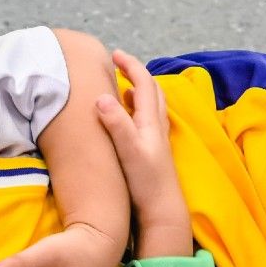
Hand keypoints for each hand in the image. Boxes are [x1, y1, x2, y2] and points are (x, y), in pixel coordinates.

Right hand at [95, 50, 189, 229]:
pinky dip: (138, 114)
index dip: (131, 65)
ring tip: (124, 91)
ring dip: (140, 94)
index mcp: (150, 122)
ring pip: (152, 108)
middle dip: (137, 75)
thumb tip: (102, 97)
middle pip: (152, 92)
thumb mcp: (129, 150)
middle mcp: (157, 128)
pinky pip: (147, 123)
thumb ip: (116, 123)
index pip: (144, 84)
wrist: (163, 212)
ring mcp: (157, 141)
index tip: (114, 54)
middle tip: (120, 66)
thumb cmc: (146, 182)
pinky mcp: (154, 154)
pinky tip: (130, 124)